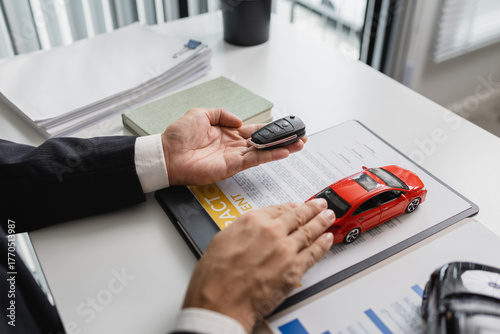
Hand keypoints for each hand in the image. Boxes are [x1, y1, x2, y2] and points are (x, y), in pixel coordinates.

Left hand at [161, 108, 306, 185]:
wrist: (167, 155)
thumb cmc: (178, 136)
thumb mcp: (201, 113)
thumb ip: (222, 114)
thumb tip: (240, 120)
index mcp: (227, 132)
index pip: (254, 130)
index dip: (271, 128)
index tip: (286, 125)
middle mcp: (234, 145)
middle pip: (264, 141)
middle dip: (283, 139)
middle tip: (301, 137)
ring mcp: (235, 156)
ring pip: (264, 151)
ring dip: (282, 148)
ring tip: (299, 144)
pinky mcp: (233, 166)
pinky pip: (255, 160)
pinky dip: (270, 156)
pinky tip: (284, 152)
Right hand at [182, 198, 334, 332]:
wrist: (221, 302)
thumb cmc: (215, 277)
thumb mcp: (222, 240)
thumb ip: (241, 231)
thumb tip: (249, 231)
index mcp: (252, 221)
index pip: (278, 209)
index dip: (290, 206)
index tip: (296, 205)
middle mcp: (271, 231)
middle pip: (297, 216)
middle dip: (311, 209)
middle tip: (319, 205)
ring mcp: (285, 249)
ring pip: (309, 231)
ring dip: (321, 222)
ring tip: (328, 217)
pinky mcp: (295, 268)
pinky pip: (314, 253)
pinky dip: (323, 244)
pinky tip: (327, 239)